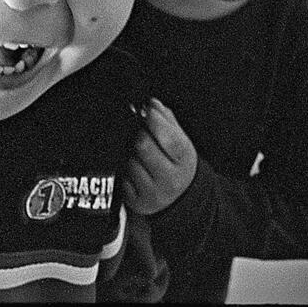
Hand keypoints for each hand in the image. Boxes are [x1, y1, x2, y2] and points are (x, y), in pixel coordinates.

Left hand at [124, 98, 196, 215]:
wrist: (179, 198)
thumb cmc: (174, 163)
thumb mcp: (179, 141)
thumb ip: (166, 120)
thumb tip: (152, 104)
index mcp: (184, 159)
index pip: (169, 138)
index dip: (155, 120)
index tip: (147, 109)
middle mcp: (171, 179)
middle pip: (143, 145)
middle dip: (139, 135)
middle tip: (141, 134)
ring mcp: (155, 193)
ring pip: (130, 161)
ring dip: (130, 154)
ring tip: (139, 156)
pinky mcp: (138, 202)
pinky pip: (122, 178)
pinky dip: (125, 171)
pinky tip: (134, 171)